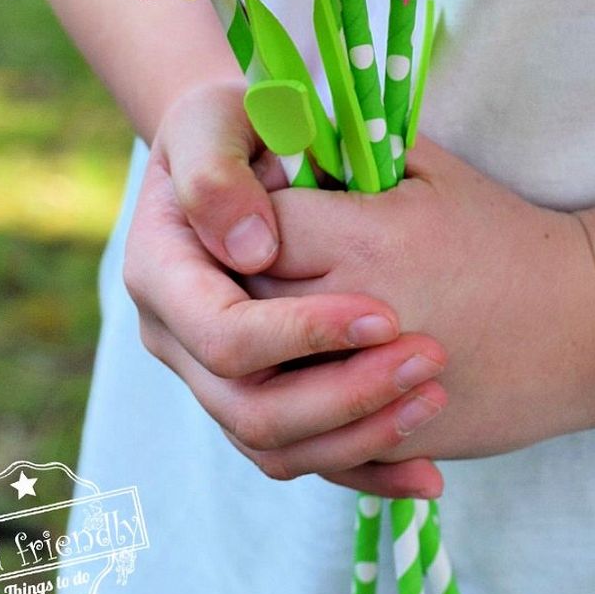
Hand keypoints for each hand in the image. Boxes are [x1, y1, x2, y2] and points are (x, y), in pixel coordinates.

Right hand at [123, 82, 448, 497]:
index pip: (223, 331)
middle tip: (429, 361)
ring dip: (358, 436)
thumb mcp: (214, 119)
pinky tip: (426, 474)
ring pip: (274, 444)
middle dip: (343, 394)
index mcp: (161, 272)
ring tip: (434, 399)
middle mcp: (174, 337)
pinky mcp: (251, 396)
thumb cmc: (231, 126)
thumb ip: (219, 175)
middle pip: (249, 405)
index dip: (301, 333)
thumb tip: (253, 251)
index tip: (384, 313)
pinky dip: (360, 469)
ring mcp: (209, 375)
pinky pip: (299, 457)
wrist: (237, 152)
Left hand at [249, 136, 594, 468]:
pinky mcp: (385, 436)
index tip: (271, 210)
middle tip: (270, 262)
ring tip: (285, 315)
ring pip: (267, 376)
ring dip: (264, 346)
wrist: (579, 319)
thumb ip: (350, 148)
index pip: (258, 229)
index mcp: (365, 241)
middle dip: (246, 281)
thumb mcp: (427, 168)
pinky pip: (308, 431)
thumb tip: (283, 137)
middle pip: (248, 303)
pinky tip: (309, 370)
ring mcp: (370, 387)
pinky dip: (298, 401)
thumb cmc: (500, 232)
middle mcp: (358, 317)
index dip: (254, 216)